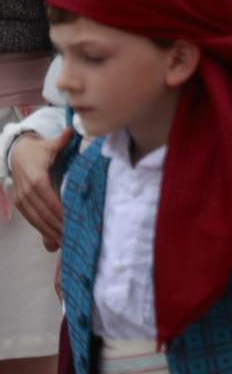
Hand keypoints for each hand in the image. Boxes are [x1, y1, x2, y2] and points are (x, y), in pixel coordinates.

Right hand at [8, 130, 68, 249]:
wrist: (16, 153)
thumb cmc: (39, 150)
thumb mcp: (50, 145)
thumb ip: (62, 141)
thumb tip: (71, 131)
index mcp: (37, 179)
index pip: (50, 200)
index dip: (61, 213)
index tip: (74, 222)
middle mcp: (27, 192)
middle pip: (44, 213)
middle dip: (58, 226)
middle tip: (74, 237)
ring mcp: (22, 199)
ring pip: (37, 219)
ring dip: (50, 232)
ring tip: (66, 242)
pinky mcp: (21, 204)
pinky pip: (32, 220)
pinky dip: (42, 230)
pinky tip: (53, 240)